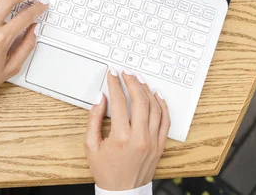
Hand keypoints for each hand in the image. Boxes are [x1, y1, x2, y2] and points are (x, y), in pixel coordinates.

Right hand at [85, 70, 169, 190]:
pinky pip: (165, 120)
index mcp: (121, 137)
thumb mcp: (90, 146)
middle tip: (127, 73)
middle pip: (139, 100)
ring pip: (155, 108)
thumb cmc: (106, 170)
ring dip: (147, 90)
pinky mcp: (160, 145)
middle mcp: (140, 138)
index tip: (112, 74)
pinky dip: (162, 105)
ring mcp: (153, 141)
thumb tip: (99, 98)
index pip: (119, 102)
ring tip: (139, 80)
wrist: (122, 192)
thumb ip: (94, 119)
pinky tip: (156, 95)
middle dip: (132, 82)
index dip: (115, 84)